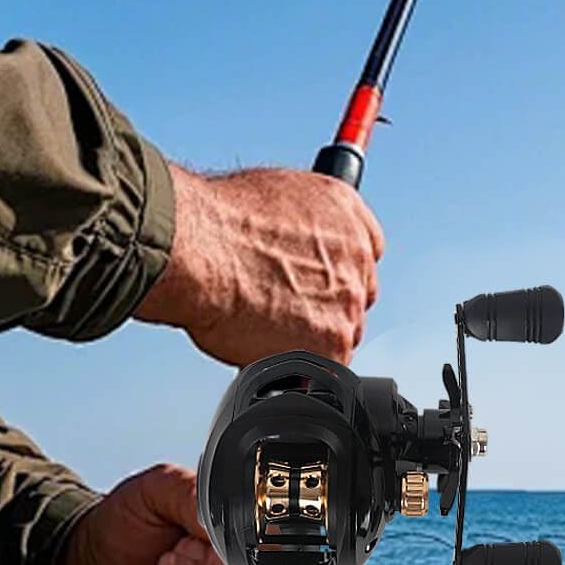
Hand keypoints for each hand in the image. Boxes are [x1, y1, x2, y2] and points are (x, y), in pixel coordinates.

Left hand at [51, 464, 296, 564]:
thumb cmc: (129, 522)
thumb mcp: (157, 488)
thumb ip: (196, 495)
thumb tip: (231, 523)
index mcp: (252, 514)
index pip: (289, 521)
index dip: (254, 528)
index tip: (208, 526)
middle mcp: (260, 557)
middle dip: (225, 564)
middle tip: (176, 553)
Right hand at [136, 163, 383, 364]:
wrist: (199, 248)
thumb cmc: (216, 219)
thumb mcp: (272, 195)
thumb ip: (299, 223)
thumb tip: (289, 241)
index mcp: (348, 213)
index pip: (365, 252)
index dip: (334, 274)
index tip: (315, 285)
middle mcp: (358, 256)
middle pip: (355, 297)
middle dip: (324, 308)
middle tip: (283, 310)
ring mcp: (349, 301)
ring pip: (340, 334)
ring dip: (309, 339)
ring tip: (262, 328)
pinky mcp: (332, 343)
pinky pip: (324, 367)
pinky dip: (298, 368)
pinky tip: (265, 349)